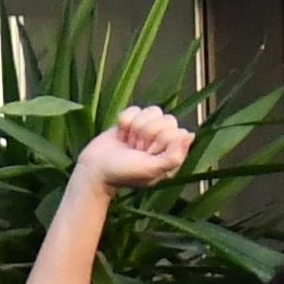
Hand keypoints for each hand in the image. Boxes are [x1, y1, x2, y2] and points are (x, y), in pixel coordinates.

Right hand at [65, 104, 192, 209]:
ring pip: (152, 111)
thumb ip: (173, 156)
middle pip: (167, 119)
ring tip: (129, 144)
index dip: (161, 141)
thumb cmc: (122, 174)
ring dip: (135, 128)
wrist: (94, 169)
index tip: (148, 154)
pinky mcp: (132, 121)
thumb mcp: (151, 170)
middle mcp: (162, 141)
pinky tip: (121, 136)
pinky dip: (124, 122)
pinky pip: (135, 109)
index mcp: (171, 155)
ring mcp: (147, 130)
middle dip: (147, 134)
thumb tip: (190, 135)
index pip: (179, 133)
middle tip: (136, 150)